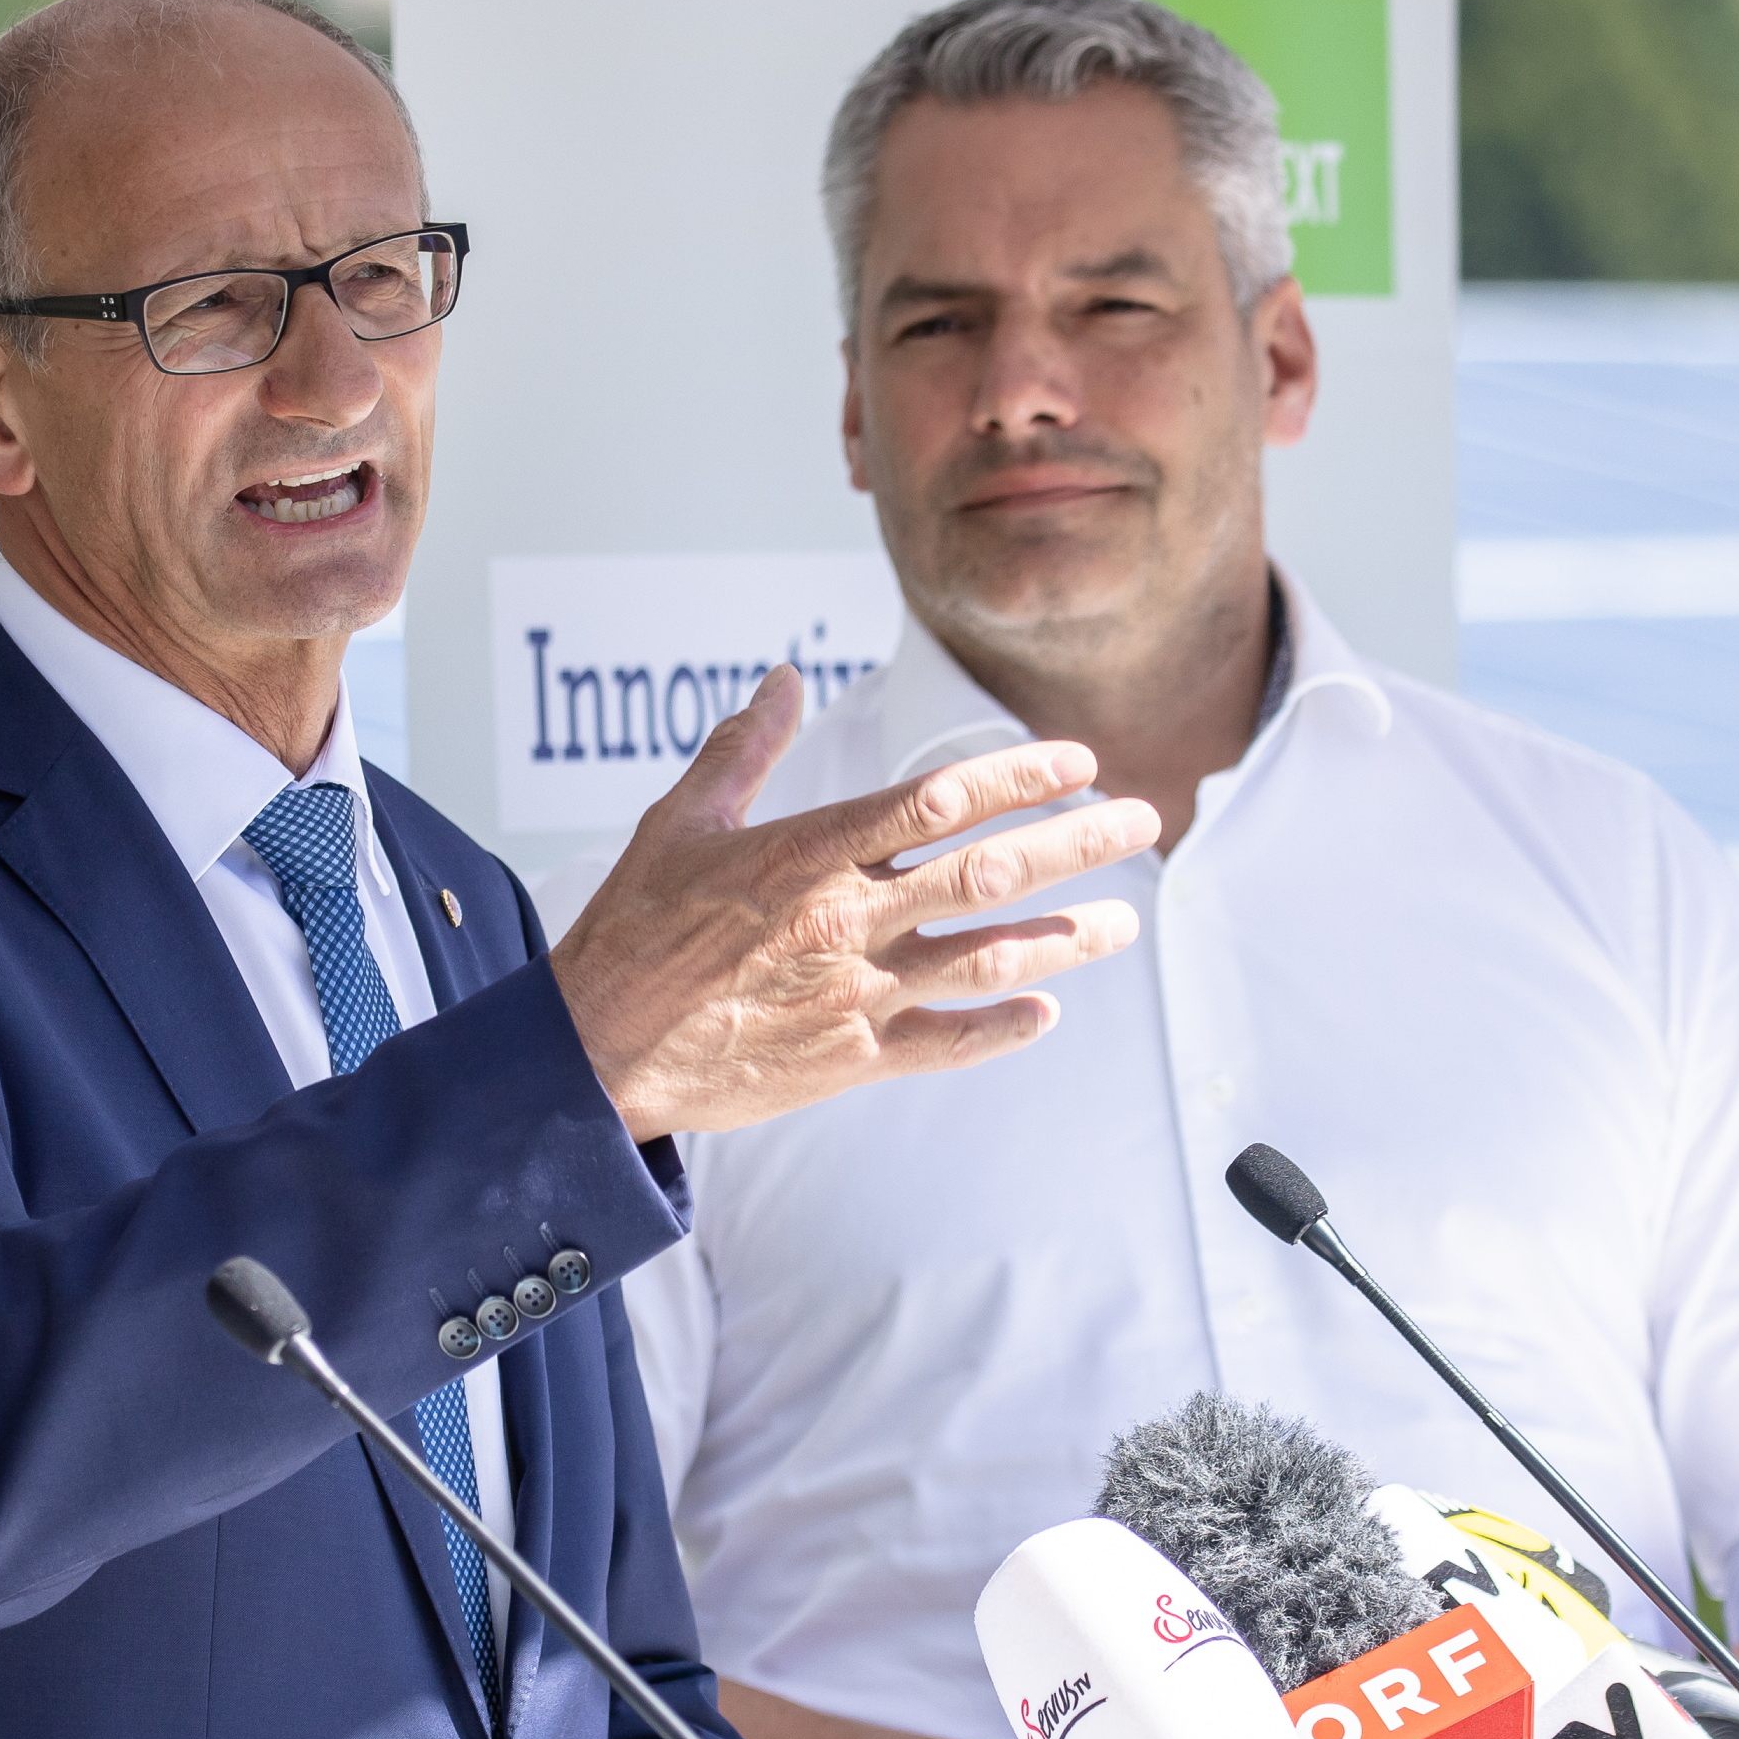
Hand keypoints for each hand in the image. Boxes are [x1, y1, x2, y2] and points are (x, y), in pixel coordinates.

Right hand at [550, 663, 1158, 1142]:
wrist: (595, 1055)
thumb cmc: (630, 932)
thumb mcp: (679, 823)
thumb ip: (742, 749)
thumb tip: (780, 678)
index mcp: (808, 854)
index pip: (939, 800)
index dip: (1019, 777)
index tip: (1077, 761)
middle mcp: (845, 921)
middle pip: (988, 873)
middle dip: (1077, 843)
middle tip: (1143, 820)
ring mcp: (855, 995)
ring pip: (986, 960)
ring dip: (1066, 939)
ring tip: (1124, 922)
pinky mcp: (849, 1060)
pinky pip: (946, 1042)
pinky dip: (1002, 1027)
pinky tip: (1046, 1011)